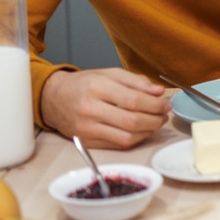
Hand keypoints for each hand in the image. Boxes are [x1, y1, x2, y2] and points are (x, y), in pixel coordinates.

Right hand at [39, 67, 170, 149]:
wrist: (53, 99)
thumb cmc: (84, 84)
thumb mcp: (108, 74)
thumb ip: (135, 81)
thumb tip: (159, 92)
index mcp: (97, 87)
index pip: (134, 100)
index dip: (155, 104)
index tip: (166, 103)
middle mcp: (91, 109)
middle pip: (133, 121)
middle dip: (155, 119)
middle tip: (164, 114)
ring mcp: (88, 128)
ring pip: (127, 137)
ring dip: (148, 131)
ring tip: (156, 122)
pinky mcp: (87, 142)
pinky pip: (118, 145)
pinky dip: (136, 139)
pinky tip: (142, 131)